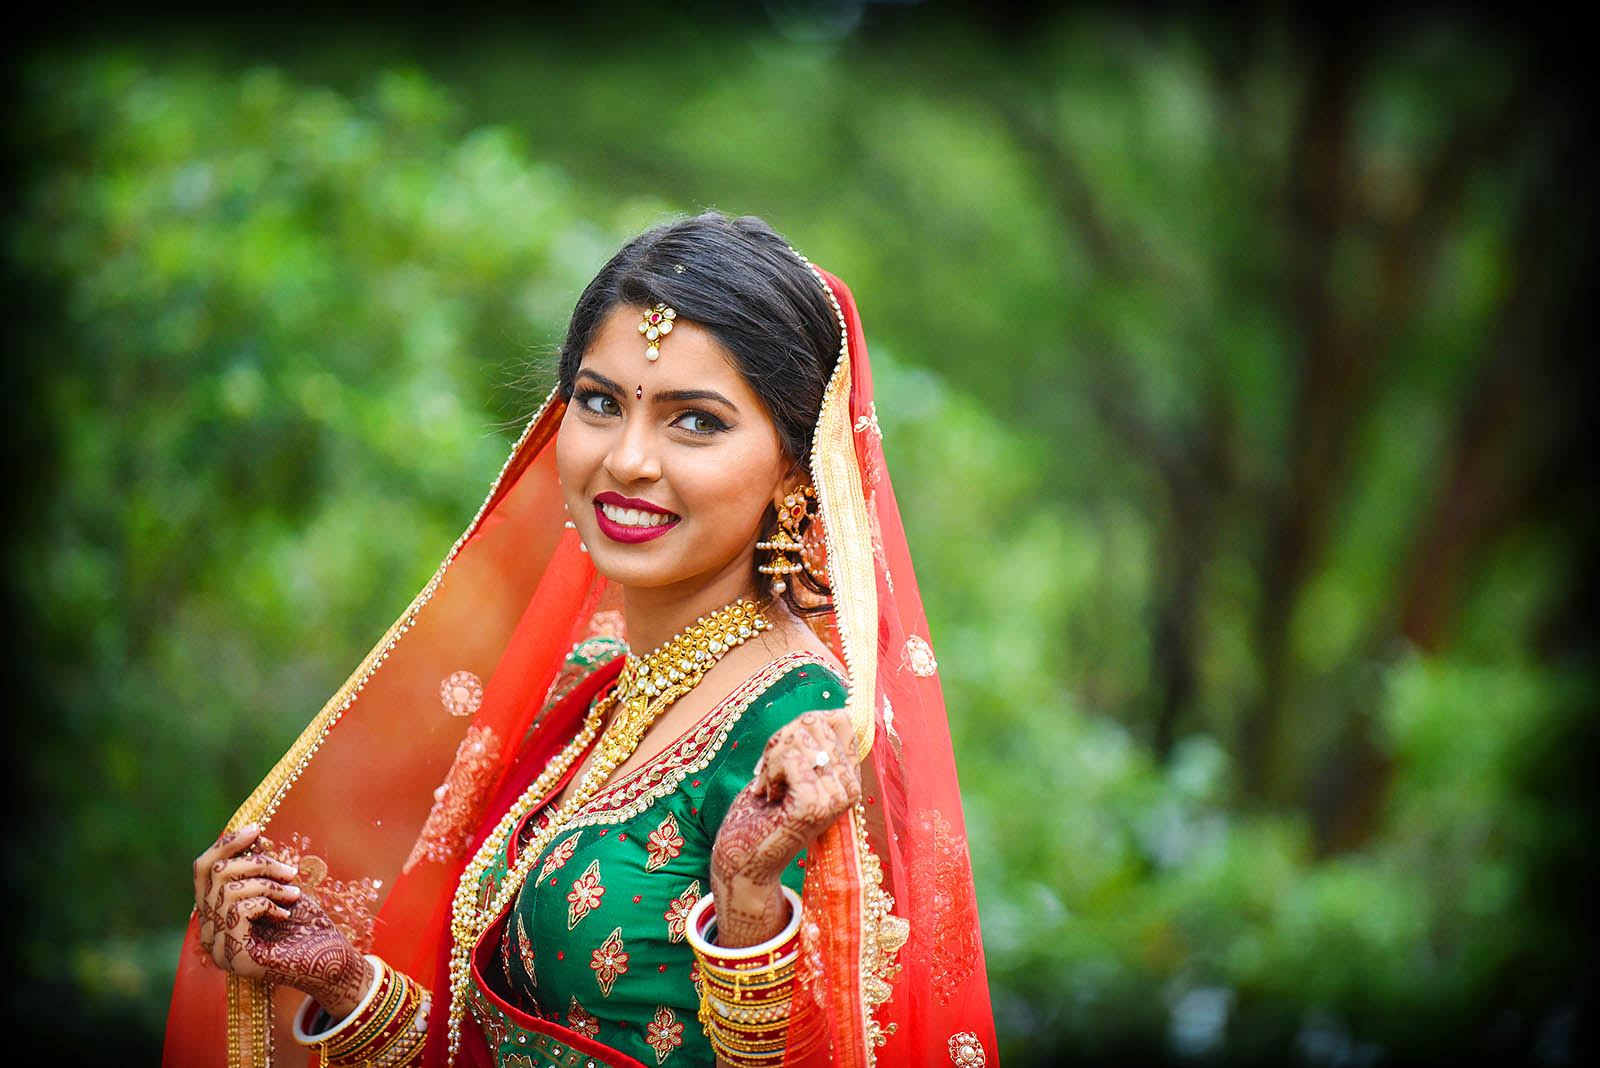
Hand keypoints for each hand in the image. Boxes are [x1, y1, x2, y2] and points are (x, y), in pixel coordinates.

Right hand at [192, 825, 372, 1018]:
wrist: (332, 960)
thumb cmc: (306, 924)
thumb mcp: (279, 887)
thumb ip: (258, 868)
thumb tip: (250, 835)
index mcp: (216, 913)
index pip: (203, 869)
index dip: (226, 844)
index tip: (256, 828)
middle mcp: (209, 932)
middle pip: (214, 874)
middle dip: (256, 863)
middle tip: (288, 871)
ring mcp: (218, 947)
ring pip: (228, 889)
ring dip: (268, 883)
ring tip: (292, 892)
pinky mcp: (233, 956)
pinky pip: (238, 910)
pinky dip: (267, 902)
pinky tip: (285, 913)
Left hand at [710, 708, 859, 945]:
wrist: (743, 858)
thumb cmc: (763, 811)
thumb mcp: (794, 768)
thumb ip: (814, 743)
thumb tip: (836, 711)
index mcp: (850, 778)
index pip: (839, 719)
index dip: (802, 726)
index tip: (785, 756)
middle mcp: (851, 788)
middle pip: (816, 722)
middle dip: (781, 739)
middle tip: (770, 774)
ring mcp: (835, 799)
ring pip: (800, 736)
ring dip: (771, 757)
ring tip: (770, 788)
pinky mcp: (813, 805)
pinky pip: (788, 755)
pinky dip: (768, 769)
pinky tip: (769, 795)